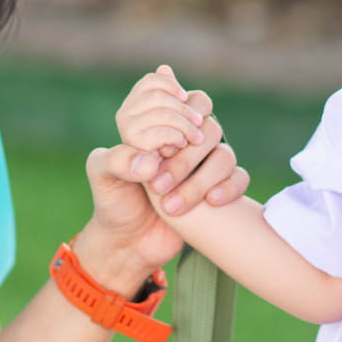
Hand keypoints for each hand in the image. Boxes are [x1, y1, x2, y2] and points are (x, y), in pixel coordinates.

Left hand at [115, 65, 241, 214]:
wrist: (129, 243)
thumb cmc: (114, 201)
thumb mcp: (103, 177)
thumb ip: (117, 160)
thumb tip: (149, 160)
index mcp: (156, 123)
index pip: (177, 98)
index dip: (172, 120)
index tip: (157, 150)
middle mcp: (183, 138)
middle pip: (206, 125)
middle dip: (183, 158)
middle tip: (157, 185)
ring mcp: (203, 162)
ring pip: (224, 153)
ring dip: (199, 179)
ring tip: (170, 205)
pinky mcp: (218, 187)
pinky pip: (239, 177)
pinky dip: (228, 187)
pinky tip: (210, 202)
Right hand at [116, 64, 207, 156]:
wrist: (158, 187)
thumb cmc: (170, 152)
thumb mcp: (173, 122)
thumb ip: (170, 98)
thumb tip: (165, 69)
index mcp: (134, 104)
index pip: (150, 81)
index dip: (170, 85)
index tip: (185, 97)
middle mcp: (124, 114)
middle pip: (158, 96)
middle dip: (184, 109)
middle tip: (200, 122)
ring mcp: (126, 130)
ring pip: (162, 113)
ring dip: (185, 125)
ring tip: (196, 137)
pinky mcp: (131, 147)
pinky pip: (161, 132)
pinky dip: (176, 137)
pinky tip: (182, 144)